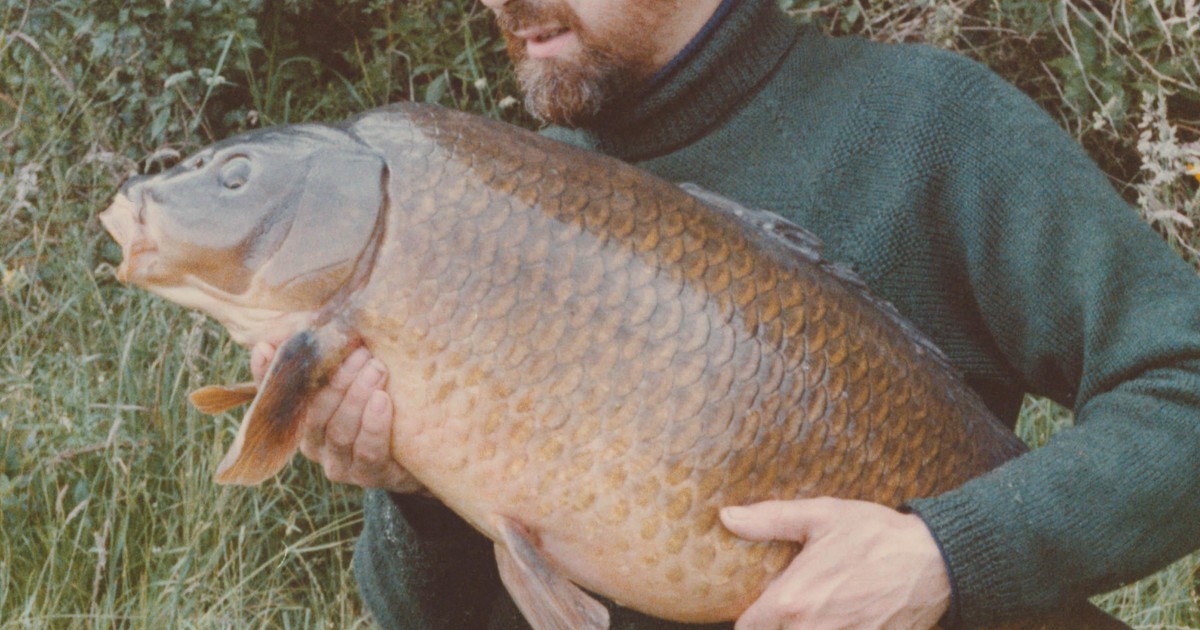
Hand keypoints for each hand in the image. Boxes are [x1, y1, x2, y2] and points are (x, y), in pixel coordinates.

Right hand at [251, 342, 423, 492]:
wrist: (423, 447)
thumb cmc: (382, 400)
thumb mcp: (358, 373)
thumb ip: (333, 351)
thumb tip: (312, 317)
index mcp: (302, 418)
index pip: (275, 397)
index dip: (265, 374)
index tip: (265, 348)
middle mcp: (313, 444)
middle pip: (315, 412)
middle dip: (337, 378)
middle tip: (360, 351)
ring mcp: (338, 463)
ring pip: (340, 431)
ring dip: (357, 396)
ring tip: (377, 368)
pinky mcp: (367, 475)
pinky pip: (367, 451)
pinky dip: (374, 424)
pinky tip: (383, 400)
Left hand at [720, 497, 949, 629]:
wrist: (936, 561)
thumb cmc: (876, 535)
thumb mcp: (820, 516)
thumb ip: (769, 520)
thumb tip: (727, 517)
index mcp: (792, 601)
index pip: (747, 629)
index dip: (749, 619)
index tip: (758, 607)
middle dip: (778, 626)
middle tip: (789, 607)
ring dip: (805, 629)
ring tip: (817, 611)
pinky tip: (844, 618)